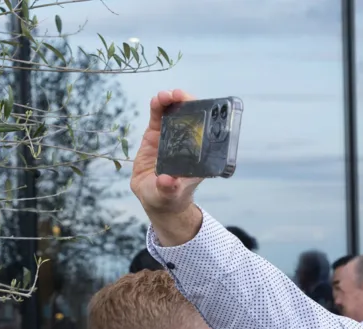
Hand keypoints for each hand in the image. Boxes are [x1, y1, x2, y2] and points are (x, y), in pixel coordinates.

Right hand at [129, 89, 204, 243]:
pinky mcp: (156, 135)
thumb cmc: (169, 197)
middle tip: (180, 96)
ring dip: (172, 102)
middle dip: (188, 104)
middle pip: (192, 119)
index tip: (202, 110)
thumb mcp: (168, 195)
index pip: (206, 134)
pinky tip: (157, 99)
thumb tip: (167, 181)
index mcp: (198, 157)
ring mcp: (172, 138)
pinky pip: (158, 117)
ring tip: (166, 96)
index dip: (205, 119)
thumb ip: (168, 188)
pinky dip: (158, 107)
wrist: (156, 198)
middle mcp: (188, 144)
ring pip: (174, 114)